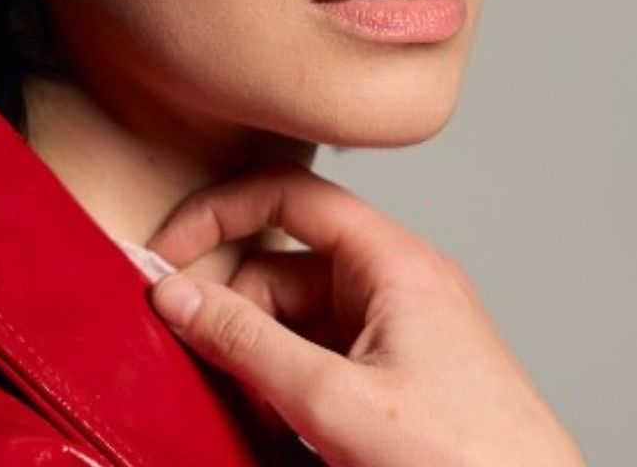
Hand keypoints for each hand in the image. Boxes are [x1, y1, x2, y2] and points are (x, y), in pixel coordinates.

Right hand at [145, 160, 584, 466]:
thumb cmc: (466, 462)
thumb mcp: (335, 402)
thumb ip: (248, 343)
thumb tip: (178, 295)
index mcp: (393, 262)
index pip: (290, 196)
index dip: (221, 213)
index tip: (170, 256)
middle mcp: (396, 285)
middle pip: (285, 266)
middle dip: (238, 314)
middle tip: (205, 363)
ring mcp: (399, 332)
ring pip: (298, 318)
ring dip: (261, 359)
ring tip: (255, 415)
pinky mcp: (398, 376)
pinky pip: (322, 357)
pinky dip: (289, 385)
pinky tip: (280, 429)